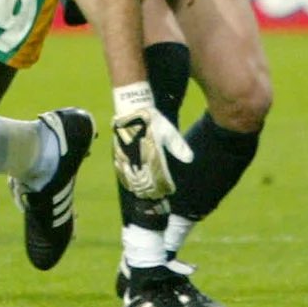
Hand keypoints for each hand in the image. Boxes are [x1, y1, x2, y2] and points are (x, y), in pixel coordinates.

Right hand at [111, 82, 192, 199]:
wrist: (131, 110)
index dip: (165, 187)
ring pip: (133, 181)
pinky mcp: (118, 155)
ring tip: (147, 195)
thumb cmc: (153, 120)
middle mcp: (139, 158)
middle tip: (160, 196)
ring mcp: (127, 158)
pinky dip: (128, 182)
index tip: (170, 191)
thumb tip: (190, 159)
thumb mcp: (169, 131)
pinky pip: (121, 173)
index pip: (160, 178)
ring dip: (140, 190)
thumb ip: (179, 147)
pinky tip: (132, 186)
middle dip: (153, 192)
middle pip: (146, 184)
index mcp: (152, 154)